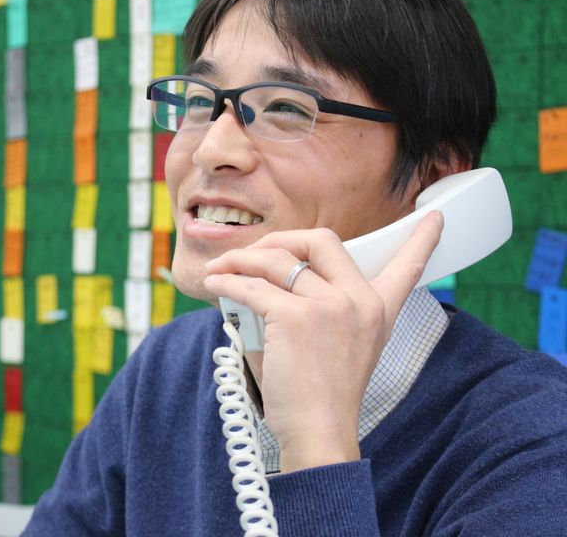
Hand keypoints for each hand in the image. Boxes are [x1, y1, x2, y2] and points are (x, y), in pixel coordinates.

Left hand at [202, 211, 443, 471]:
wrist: (320, 434)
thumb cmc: (321, 397)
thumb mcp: (338, 347)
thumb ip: (314, 309)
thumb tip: (258, 281)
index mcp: (377, 310)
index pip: (407, 268)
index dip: (421, 241)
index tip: (435, 218)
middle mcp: (359, 301)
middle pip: (320, 240)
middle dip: (281, 240)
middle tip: (254, 256)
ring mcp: (329, 306)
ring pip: (276, 261)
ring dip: (241, 261)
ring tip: (222, 269)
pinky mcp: (295, 317)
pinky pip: (252, 288)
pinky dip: (228, 284)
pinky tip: (216, 284)